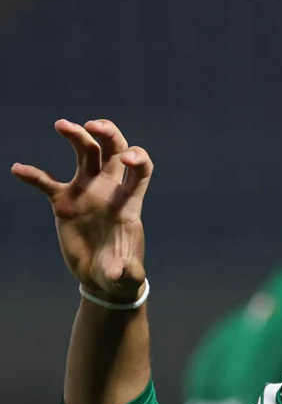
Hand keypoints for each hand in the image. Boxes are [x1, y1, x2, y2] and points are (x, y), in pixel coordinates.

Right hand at [12, 119, 152, 301]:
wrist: (103, 279)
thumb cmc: (121, 275)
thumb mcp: (126, 278)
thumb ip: (128, 273)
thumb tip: (121, 272)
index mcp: (129, 202)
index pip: (141, 169)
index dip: (137, 157)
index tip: (127, 158)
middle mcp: (110, 190)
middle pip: (114, 150)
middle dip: (108, 133)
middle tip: (92, 125)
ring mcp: (88, 192)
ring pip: (85, 154)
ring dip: (76, 136)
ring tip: (62, 125)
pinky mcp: (65, 202)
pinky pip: (47, 183)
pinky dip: (34, 175)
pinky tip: (18, 169)